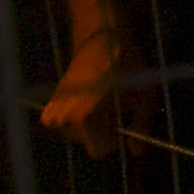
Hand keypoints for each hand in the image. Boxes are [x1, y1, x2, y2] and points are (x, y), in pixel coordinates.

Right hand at [42, 21, 148, 157]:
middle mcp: (65, 117)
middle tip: (114, 106)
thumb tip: (138, 153)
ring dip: (90, 126)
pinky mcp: (48, 106)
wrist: (102, 40)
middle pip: (89, 143)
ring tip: (101, 100)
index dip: (114, 141)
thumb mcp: (145, 96)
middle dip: (103, 132)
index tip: (122, 124)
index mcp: (86, 116)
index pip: (98, 150)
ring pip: (77, 135)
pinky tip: (87, 101)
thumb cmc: (128, 67)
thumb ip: (141, 127)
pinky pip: (65, 126)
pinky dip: (76, 120)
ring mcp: (54, 111)